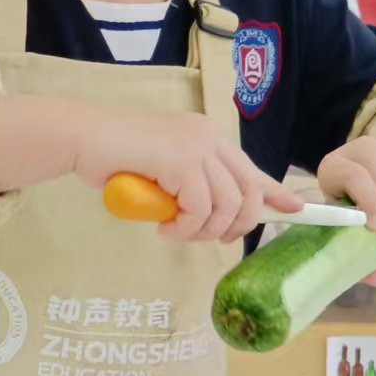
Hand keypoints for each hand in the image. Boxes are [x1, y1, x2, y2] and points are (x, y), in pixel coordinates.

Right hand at [70, 102, 303, 242]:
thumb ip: (188, 187)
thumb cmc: (112, 157)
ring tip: (175, 232)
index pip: (249, 167)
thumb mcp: (161, 174)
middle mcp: (206, 136)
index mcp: (204, 136)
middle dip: (236, 225)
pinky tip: (163, 228)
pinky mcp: (180, 159)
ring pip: (226, 204)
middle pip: (247, 191)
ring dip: (202, 230)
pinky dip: (183, 228)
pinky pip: (198, 208)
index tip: (295, 209)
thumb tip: (213, 217)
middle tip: (211, 239)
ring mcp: (195, 145)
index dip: (274, 191)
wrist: (80, 138)